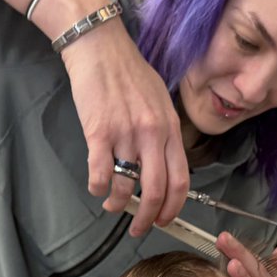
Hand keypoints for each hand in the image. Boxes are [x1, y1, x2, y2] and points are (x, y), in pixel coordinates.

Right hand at [60, 20, 188, 234]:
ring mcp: (126, 134)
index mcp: (169, 128)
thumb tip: (162, 164)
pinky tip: (96, 188)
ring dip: (118, 205)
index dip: (173, 207)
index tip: (165, 219)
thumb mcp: (159, 101)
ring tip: (112, 206)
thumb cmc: (129, 72)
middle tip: (140, 228)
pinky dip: (97, 188)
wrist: (100, 47)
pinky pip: (100, 174)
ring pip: (125, 187)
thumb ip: (163, 133)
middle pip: (156, 191)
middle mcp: (152, 134)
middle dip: (148, 218)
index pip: (180, 180)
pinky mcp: (98, 133)